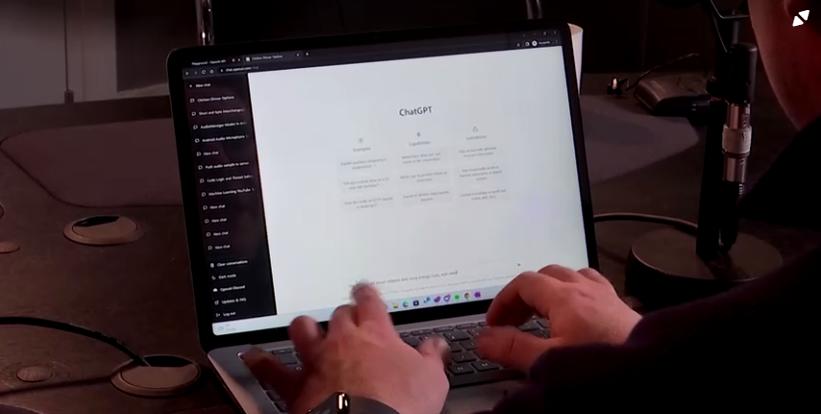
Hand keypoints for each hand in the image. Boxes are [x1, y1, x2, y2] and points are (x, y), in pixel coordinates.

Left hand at [241, 284, 448, 413]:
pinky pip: (272, 369)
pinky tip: (254, 356)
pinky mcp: (296, 386)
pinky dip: (262, 361)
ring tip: (306, 327)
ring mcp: (316, 361)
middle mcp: (342, 340)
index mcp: (375, 333)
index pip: (369, 300)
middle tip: (346, 319)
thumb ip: (431, 357)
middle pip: (338, 314)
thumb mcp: (431, 380)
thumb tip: (437, 346)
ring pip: (303, 330)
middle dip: (342, 315)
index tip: (365, 291)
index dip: (366, 293)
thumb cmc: (398, 405)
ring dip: (305, 327)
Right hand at [477, 265, 640, 371]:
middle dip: (524, 294)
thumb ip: (512, 348)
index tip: (494, 323)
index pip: (524, 283)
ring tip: (542, 312)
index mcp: (566, 297)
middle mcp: (587, 290)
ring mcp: (607, 298)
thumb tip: (485, 339)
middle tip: (512, 319)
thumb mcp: (548, 362)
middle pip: (546, 275)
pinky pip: (594, 288)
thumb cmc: (605, 368)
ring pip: (572, 277)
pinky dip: (577, 294)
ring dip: (551, 290)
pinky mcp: (622, 310)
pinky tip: (578, 314)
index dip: (503, 300)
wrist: (651, 375)